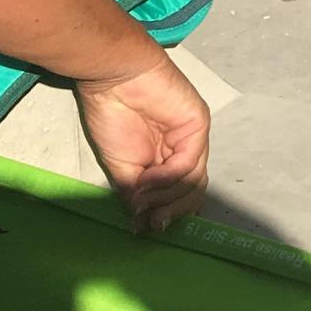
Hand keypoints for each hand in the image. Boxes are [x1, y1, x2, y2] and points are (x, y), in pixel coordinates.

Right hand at [74, 52, 210, 233]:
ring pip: (194, 182)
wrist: (113, 78)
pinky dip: (167, 178)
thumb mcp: (122, 168)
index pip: (182, 194)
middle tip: (150, 225)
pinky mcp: (198, 124)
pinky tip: (147, 179)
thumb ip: (136, 195)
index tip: (149, 232)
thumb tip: (141, 227)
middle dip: (171, 213)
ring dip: (166, 198)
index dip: (170, 215)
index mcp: (168, 158)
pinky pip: (188, 162)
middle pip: (192, 192)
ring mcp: (194, 137)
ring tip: (142, 200)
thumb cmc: (112, 115)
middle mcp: (185, 149)